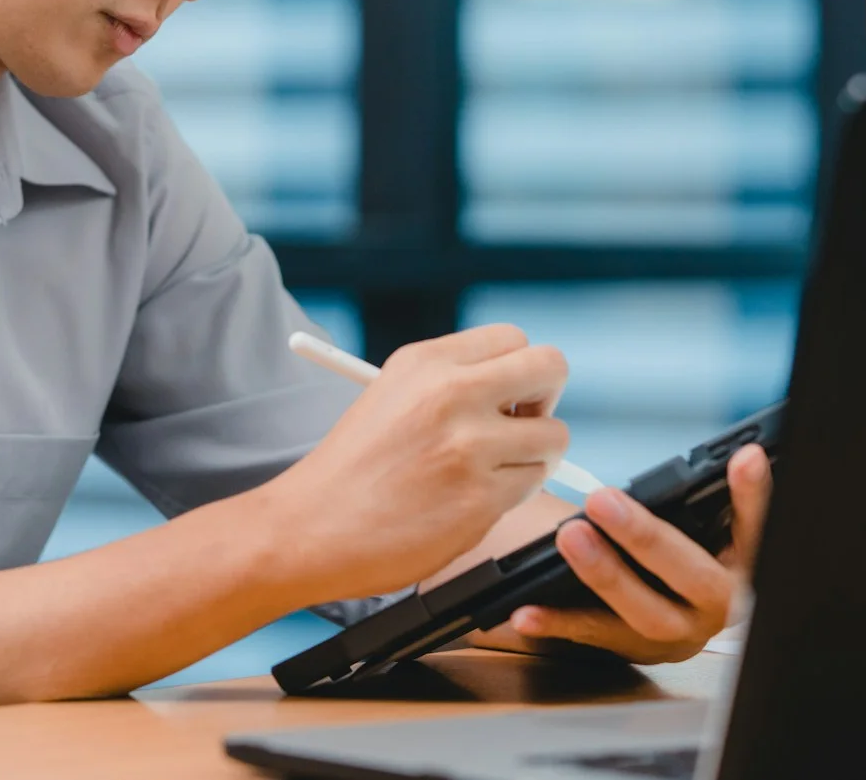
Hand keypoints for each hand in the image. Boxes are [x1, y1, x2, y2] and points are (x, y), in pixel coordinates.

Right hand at [256, 324, 570, 604]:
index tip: (506, 397)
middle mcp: (451, 392)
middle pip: (550, 367)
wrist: (311, 526)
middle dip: (546, 400)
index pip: (514, 339)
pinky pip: (534, 484)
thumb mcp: (392, 395)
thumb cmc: (353, 468)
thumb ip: (452, 382)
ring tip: (488, 474)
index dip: (519, 370)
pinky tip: (471, 501)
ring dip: (533, 458)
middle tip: (521, 427)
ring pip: (554, 437)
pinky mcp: (479, 497)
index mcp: (426, 361)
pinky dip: (514, 494)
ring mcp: (468, 445)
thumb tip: (521, 391)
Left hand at [507, 442, 771, 662]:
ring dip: (606, 575)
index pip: (757, 529)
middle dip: (647, 538)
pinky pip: (594, 637)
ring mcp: (678, 635)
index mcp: (743, 566)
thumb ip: (712, 497)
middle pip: (693, 578)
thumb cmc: (683, 546)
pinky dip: (558, 623)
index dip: (753, 496)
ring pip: (647, 615)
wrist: (664, 604)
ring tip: (570, 537)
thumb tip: (738, 454)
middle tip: (602, 501)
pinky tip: (525, 613)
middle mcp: (717, 606)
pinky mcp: (636, 651)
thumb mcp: (704, 520)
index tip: (744, 457)